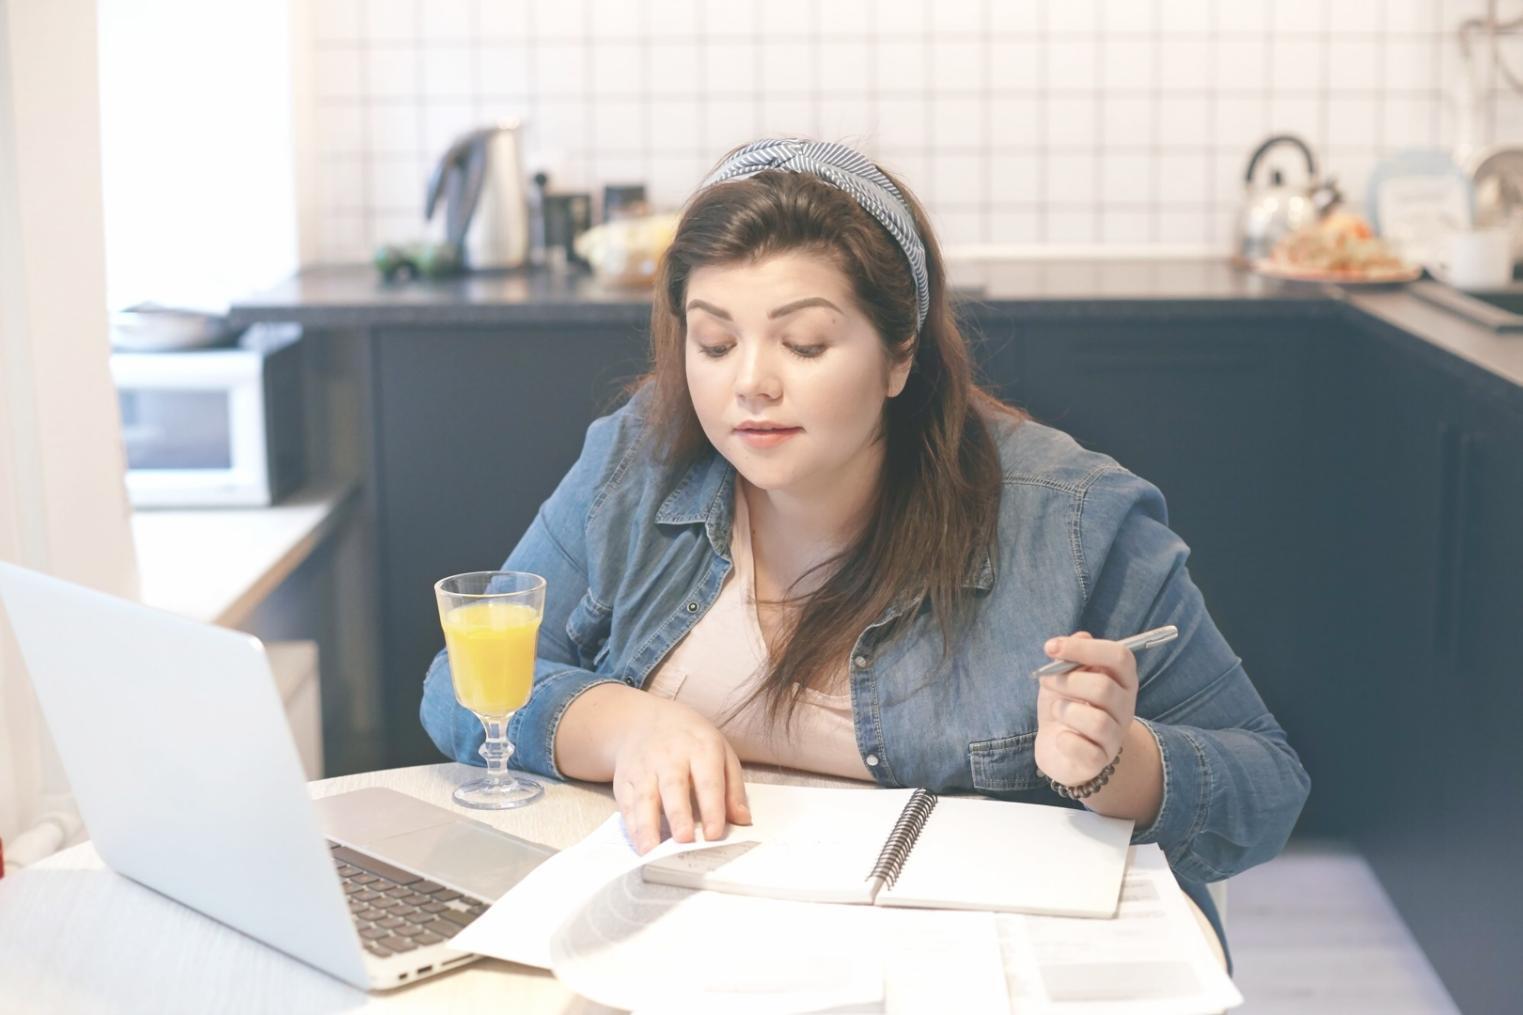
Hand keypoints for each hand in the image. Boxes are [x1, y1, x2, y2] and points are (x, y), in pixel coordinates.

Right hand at [611, 696, 751, 853]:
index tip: (715, 833)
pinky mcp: (624, 778)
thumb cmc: (692, 742)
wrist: (646, 720)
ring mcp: (643, 766)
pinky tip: (640, 844)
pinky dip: (632, 825)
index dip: (712, 807)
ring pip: (644, 797)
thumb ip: (733, 788)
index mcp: (701, 748)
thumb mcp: (721, 752)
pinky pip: (626, 803)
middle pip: (673, 786)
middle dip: (678, 814)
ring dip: (647, 825)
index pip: (708, 780)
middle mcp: (669, 756)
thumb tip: (742, 820)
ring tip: (652, 849)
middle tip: (684, 840)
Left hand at [1033, 631, 1138, 787]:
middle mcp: (1126, 707)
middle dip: (1066, 680)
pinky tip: (1060, 737)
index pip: (1120, 656)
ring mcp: (1115, 736)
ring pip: (1096, 720)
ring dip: (1065, 710)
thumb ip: (1072, 657)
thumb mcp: (1063, 677)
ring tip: (1057, 711)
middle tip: (1047, 680)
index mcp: (1121, 680)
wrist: (1060, 751)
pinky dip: (1065, 740)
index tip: (1051, 647)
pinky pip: (1084, 749)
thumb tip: (1082, 634)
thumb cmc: (1065, 707)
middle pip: (1104, 687)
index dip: (1085, 648)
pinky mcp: (1099, 761)